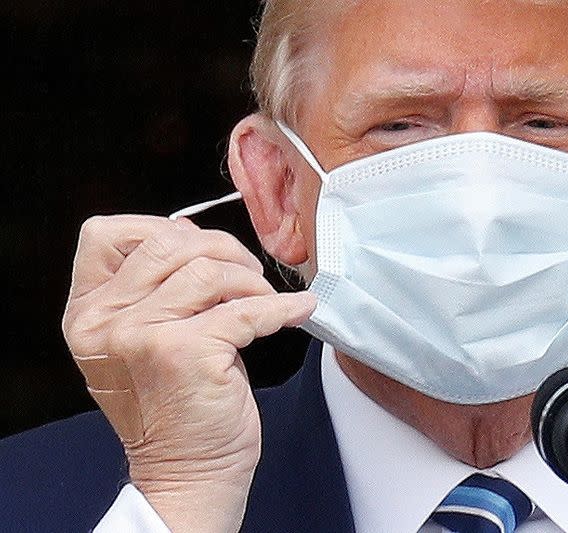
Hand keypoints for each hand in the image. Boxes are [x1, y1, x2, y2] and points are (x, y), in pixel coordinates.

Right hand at [62, 215, 315, 531]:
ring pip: (208, 270)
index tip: (200, 249)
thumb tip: (192, 232)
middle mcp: (104, 321)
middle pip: (168, 243)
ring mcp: (140, 336)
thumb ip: (153, 288)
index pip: (105, 234)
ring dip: (251, 281)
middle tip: (249, 277)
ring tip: (265, 301)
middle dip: (222, 250)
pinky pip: (246, 309)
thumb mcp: (140, 339)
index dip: (160, 228)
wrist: (187, 471)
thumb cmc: (175, 404)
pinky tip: (296, 310)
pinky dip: (281, 307)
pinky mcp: (183, 353)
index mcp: (88, 311)